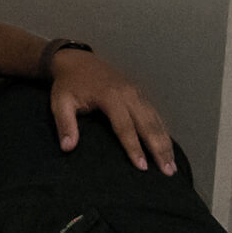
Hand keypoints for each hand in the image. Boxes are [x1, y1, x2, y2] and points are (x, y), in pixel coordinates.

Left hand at [47, 53, 175, 174]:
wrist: (77, 61)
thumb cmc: (68, 84)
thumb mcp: (60, 103)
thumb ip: (65, 125)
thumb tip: (68, 148)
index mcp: (110, 96)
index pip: (125, 127)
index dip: (134, 148)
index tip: (142, 167)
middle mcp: (128, 94)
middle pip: (147, 124)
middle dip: (158, 149)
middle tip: (167, 172)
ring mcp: (136, 93)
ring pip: (155, 120)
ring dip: (165, 143)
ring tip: (172, 166)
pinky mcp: (139, 94)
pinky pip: (155, 114)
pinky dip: (163, 131)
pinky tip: (168, 147)